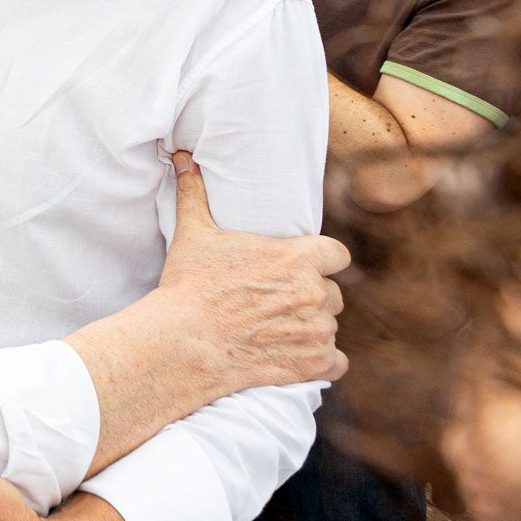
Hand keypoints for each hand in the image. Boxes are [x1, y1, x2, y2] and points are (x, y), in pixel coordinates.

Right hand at [156, 151, 349, 393]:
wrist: (186, 341)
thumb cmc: (190, 285)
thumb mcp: (193, 234)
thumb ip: (195, 194)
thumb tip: (183, 158)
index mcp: (296, 257)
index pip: (337, 254)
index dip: (323, 261)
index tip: (304, 268)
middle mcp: (315, 292)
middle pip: (331, 293)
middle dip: (310, 298)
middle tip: (278, 303)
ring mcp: (318, 329)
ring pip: (329, 326)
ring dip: (310, 328)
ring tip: (277, 330)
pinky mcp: (314, 362)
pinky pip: (336, 362)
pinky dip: (320, 361)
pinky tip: (296, 356)